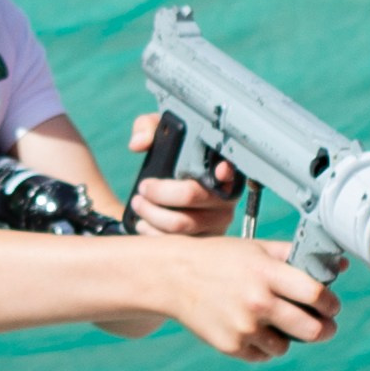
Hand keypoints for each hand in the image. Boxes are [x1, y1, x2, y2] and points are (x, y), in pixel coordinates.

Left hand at [126, 109, 241, 238]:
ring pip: (183, 223)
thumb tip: (139, 143)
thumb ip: (147, 127)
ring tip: (139, 204)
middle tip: (143, 188)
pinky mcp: (203, 241)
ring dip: (152, 214)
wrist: (162, 192)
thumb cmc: (168, 160)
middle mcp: (224, 197)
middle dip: (160, 193)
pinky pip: (178, 243)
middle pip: (193, 196)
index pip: (231, 169)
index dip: (226, 170)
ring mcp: (216, 222)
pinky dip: (154, 234)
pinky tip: (144, 223)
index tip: (219, 169)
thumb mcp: (159, 136)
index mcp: (220, 170)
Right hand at [156, 236, 338, 361]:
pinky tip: (251, 329)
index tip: (330, 305)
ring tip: (274, 322)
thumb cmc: (220, 259)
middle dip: (323, 329)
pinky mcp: (231, 346)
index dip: (330, 303)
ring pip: (287, 346)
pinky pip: (263, 355)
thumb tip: (339, 265)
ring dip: (287, 337)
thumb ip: (296, 256)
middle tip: (322, 325)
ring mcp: (244, 327)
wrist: (173, 276)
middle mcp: (257, 302)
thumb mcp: (256, 249)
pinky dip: (263, 346)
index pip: (317, 295)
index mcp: (267, 273)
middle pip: (312, 330)